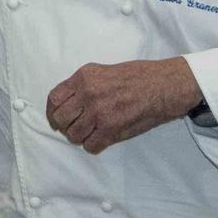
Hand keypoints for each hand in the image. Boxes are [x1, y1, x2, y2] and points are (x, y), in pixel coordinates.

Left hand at [46, 58, 202, 154]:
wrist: (165, 85)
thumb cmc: (139, 77)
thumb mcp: (105, 71)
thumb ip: (84, 85)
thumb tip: (67, 103)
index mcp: (85, 77)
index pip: (54, 98)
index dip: (53, 112)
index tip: (56, 120)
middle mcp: (89, 93)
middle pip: (60, 119)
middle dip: (65, 127)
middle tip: (75, 129)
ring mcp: (99, 112)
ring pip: (74, 135)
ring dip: (81, 138)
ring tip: (93, 133)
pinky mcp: (111, 129)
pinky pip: (91, 146)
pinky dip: (95, 146)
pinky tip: (103, 139)